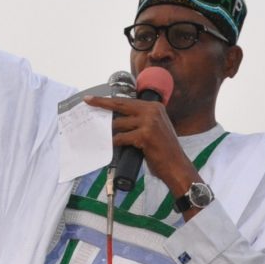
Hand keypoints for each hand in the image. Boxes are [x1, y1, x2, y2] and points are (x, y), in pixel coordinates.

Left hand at [84, 93, 198, 205]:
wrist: (176, 165)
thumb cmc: (163, 150)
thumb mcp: (155, 128)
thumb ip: (140, 120)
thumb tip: (116, 120)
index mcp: (154, 107)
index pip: (127, 101)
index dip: (109, 100)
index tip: (93, 98)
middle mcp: (152, 111)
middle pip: (120, 105)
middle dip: (102, 103)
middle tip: (88, 101)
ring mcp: (149, 122)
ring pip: (119, 124)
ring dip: (112, 133)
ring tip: (109, 138)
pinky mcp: (145, 135)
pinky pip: (122, 138)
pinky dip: (117, 142)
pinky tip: (117, 146)